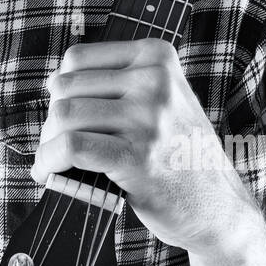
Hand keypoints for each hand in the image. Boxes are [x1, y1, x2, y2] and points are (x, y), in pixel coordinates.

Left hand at [30, 39, 261, 256]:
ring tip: (56, 162)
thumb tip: (53, 82)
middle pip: (66, 87)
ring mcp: (148, 118)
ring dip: (48, 143)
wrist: (218, 209)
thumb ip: (118, 82)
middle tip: (60, 146)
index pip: (77, 59)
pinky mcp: (137, 157)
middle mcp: (155, 81)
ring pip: (64, 116)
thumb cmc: (178, 154)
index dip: (61, 90)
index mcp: (157, 57)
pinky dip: (49, 161)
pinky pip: (71, 147)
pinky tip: (49, 174)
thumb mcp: (162, 99)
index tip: (66, 117)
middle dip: (52, 119)